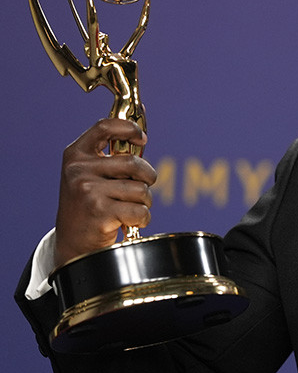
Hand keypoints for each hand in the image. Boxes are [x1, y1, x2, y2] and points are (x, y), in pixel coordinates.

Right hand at [55, 118, 156, 267]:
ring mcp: (88, 191)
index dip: (129, 128)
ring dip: (144, 202)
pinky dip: (142, 219)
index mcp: (76, 155)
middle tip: (143, 187)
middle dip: (147, 177)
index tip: (142, 138)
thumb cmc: (90, 206)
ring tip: (130, 208)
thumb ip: (110, 158)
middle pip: (133, 163)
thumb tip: (141, 136)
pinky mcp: (100, 212)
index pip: (104, 127)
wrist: (74, 245)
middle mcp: (79, 171)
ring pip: (141, 189)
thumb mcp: (90, 176)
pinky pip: (140, 211)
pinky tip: (128, 222)